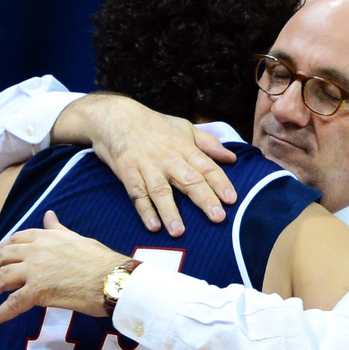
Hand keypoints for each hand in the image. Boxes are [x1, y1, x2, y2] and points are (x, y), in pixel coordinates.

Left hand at [0, 211, 124, 322]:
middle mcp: (36, 250)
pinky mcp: (37, 291)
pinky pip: (13, 304)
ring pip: (2, 279)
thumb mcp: (79, 239)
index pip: (17, 239)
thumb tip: (49, 215)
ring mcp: (35, 270)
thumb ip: (59, 230)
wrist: (113, 280)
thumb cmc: (103, 262)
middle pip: (4, 257)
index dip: (3, 248)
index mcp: (47, 236)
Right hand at [52, 94, 237, 235]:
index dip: (220, 183)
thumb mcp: (185, 127)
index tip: (231, 199)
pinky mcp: (129, 174)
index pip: (207, 167)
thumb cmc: (154, 125)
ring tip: (179, 232)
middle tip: (218, 218)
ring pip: (161, 192)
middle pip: (189, 181)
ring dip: (170, 212)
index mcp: (184, 148)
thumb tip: (232, 159)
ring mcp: (147, 167)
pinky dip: (145, 210)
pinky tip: (153, 226)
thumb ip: (209, 144)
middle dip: (204, 200)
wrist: (116, 117)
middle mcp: (168, 159)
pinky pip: (138, 195)